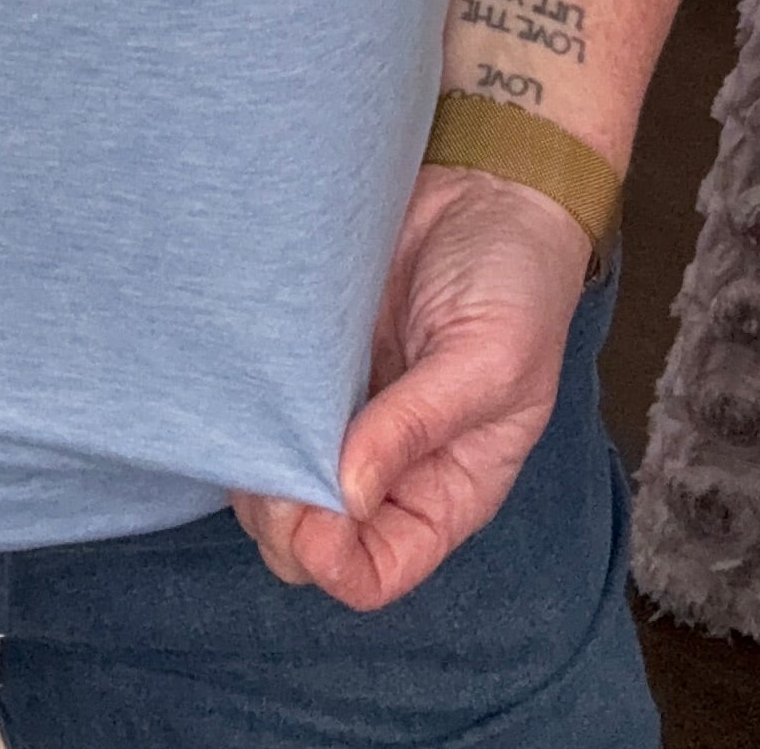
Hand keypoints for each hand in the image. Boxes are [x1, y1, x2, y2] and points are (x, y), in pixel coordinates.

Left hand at [226, 163, 592, 610]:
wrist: (486, 187)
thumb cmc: (516, 282)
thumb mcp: (489, 361)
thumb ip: (420, 425)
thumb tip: (347, 493)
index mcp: (445, 490)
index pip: (375, 572)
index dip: (331, 560)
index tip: (307, 513)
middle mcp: (385, 466)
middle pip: (305, 540)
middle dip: (278, 517)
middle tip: (270, 452)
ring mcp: (339, 413)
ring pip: (270, 481)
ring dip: (252, 463)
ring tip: (257, 412)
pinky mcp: (307, 361)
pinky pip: (260, 406)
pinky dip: (243, 406)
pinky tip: (244, 379)